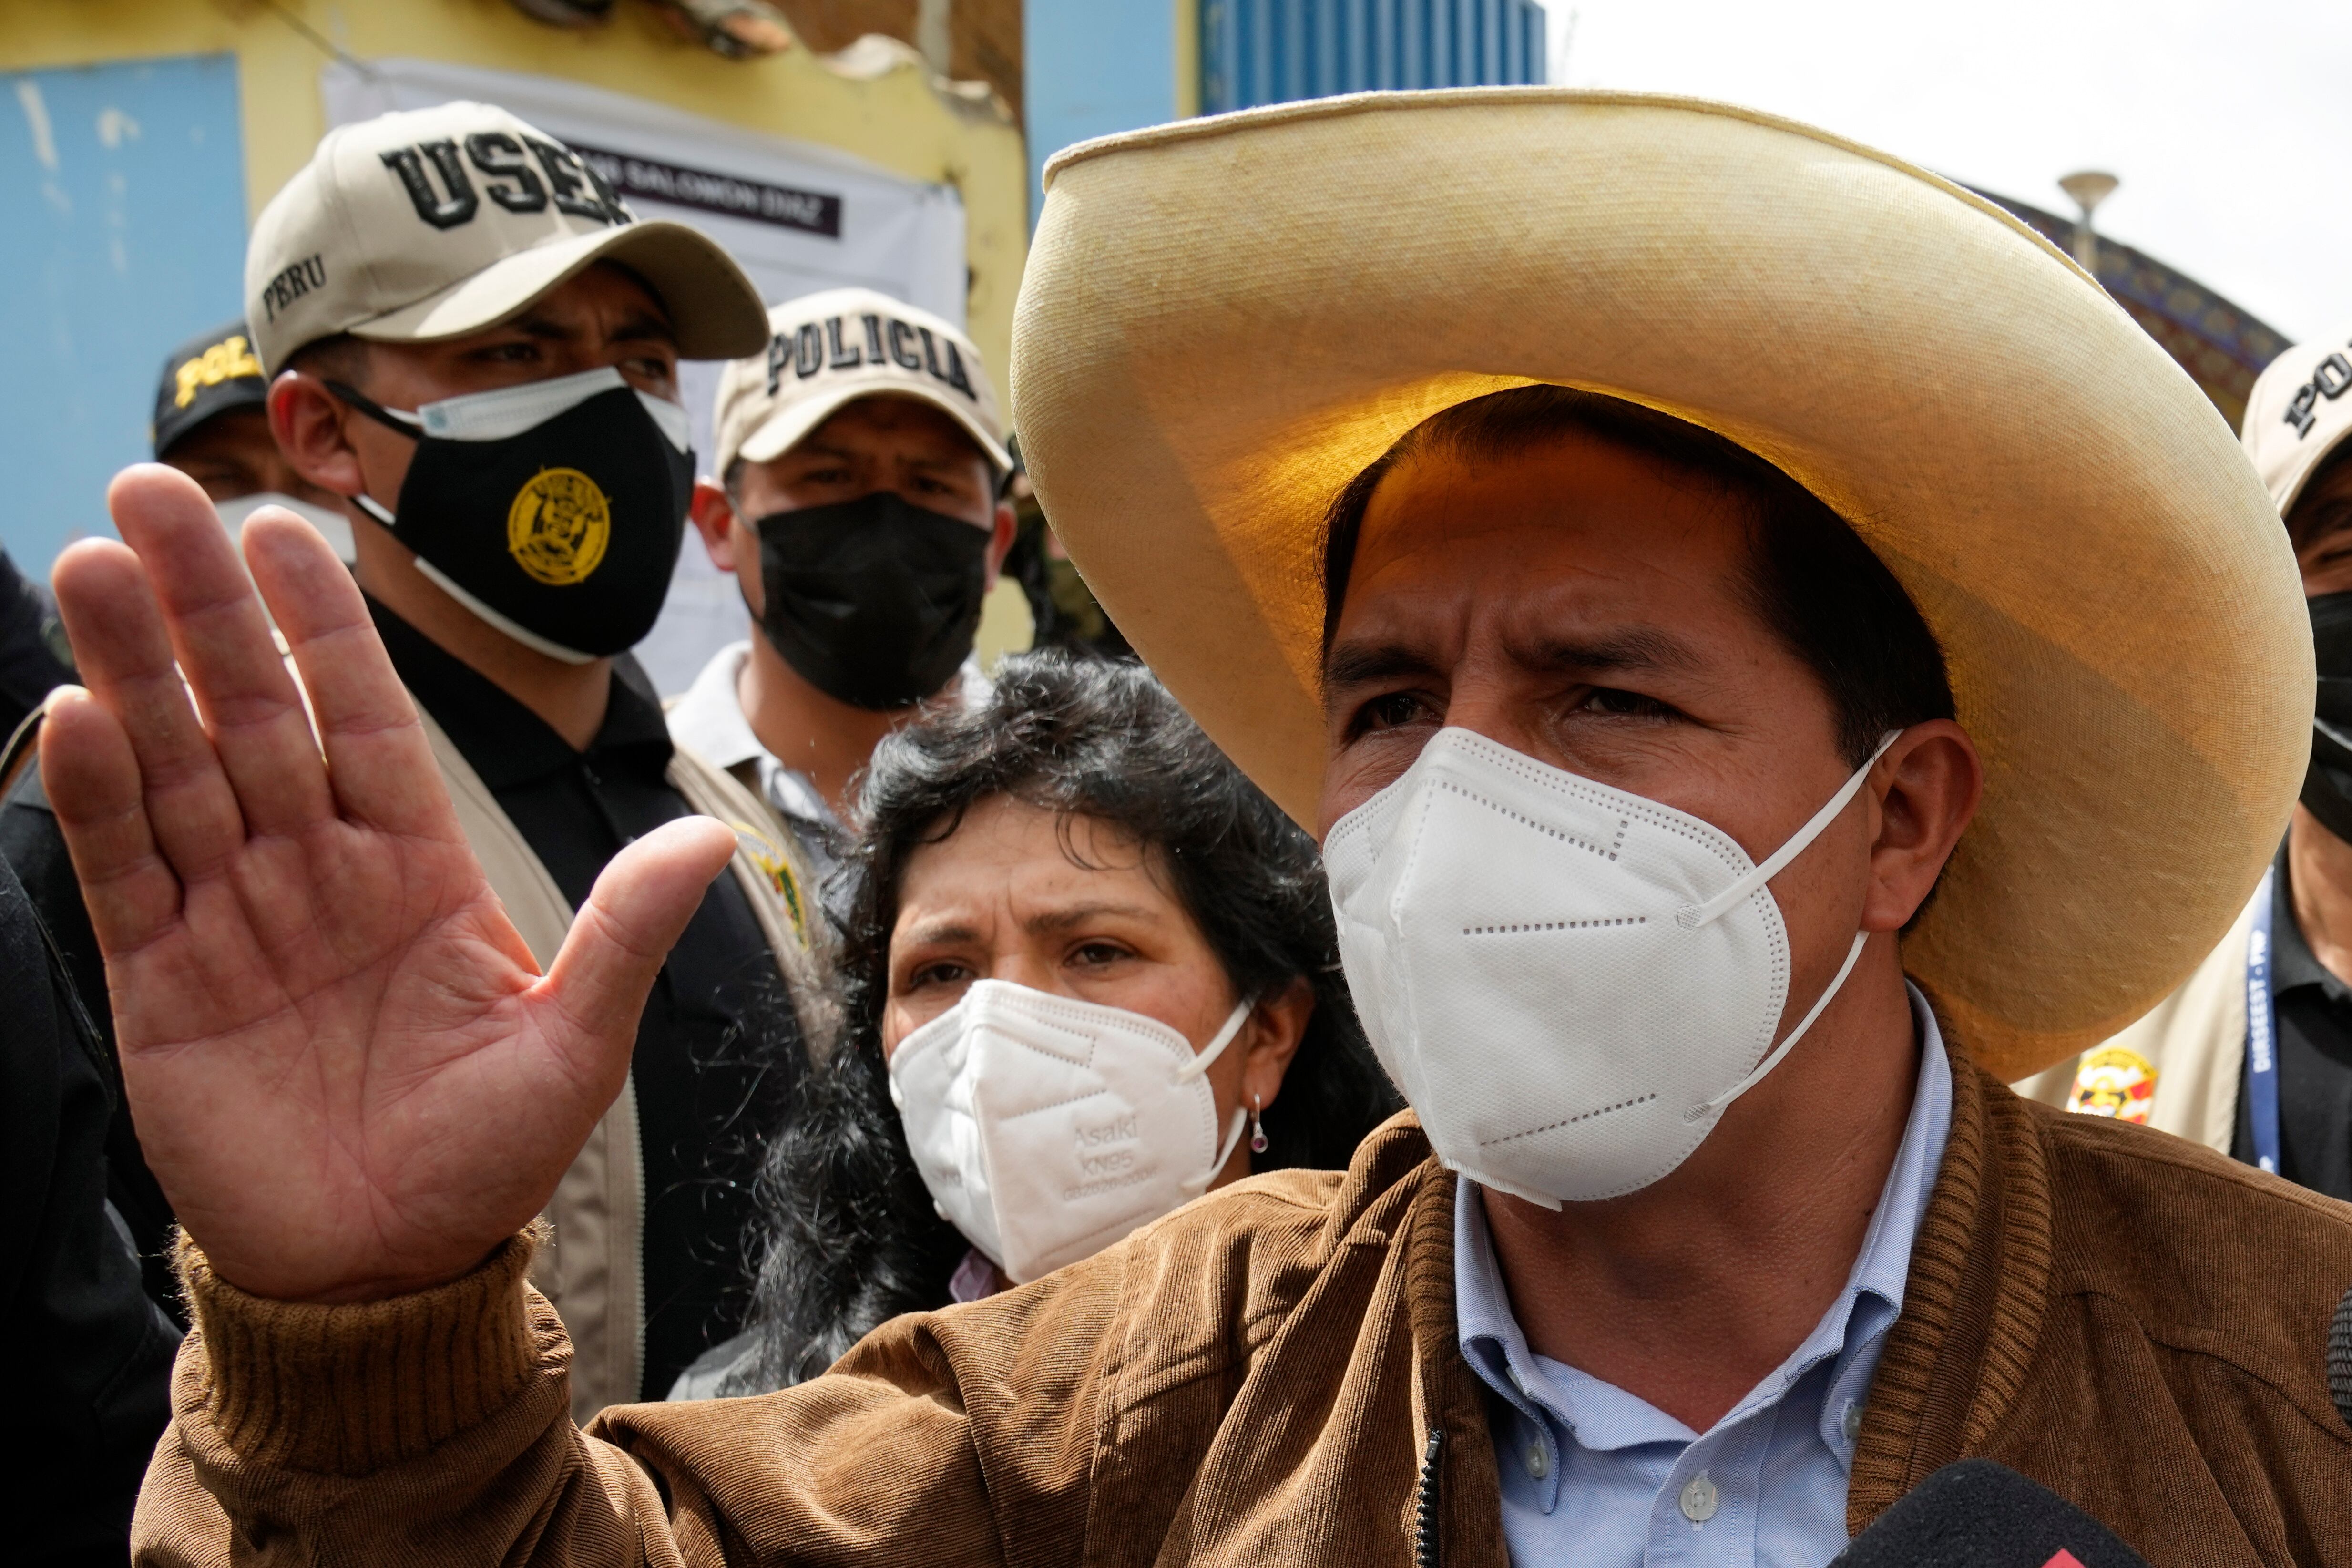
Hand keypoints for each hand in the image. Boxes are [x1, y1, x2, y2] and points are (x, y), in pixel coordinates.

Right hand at [40, 466, 735, 1302]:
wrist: (390, 1272)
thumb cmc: (486, 1160)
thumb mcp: (576, 1045)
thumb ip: (624, 934)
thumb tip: (707, 840)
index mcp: (415, 867)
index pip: (362, 715)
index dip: (322, 622)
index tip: (287, 524)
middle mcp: (316, 873)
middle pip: (253, 713)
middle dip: (206, 609)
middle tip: (154, 489)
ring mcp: (234, 921)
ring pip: (176, 769)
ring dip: (135, 670)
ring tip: (94, 563)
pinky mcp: (165, 986)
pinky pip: (125, 875)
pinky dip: (98, 798)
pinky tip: (75, 714)